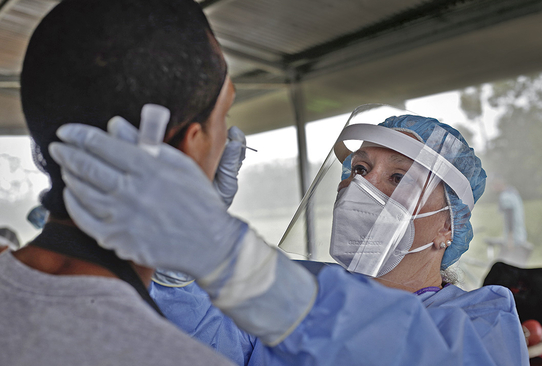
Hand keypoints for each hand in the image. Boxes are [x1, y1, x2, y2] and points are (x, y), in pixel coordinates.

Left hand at [49, 122, 246, 277]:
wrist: (209, 244)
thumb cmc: (199, 202)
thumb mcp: (180, 165)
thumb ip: (146, 144)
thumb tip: (116, 125)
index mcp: (148, 169)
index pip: (102, 145)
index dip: (79, 135)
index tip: (67, 131)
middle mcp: (132, 192)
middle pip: (86, 166)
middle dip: (66, 152)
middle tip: (57, 146)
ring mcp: (122, 218)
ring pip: (81, 191)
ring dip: (69, 175)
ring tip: (66, 167)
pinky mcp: (118, 239)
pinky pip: (84, 218)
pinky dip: (74, 203)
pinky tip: (73, 193)